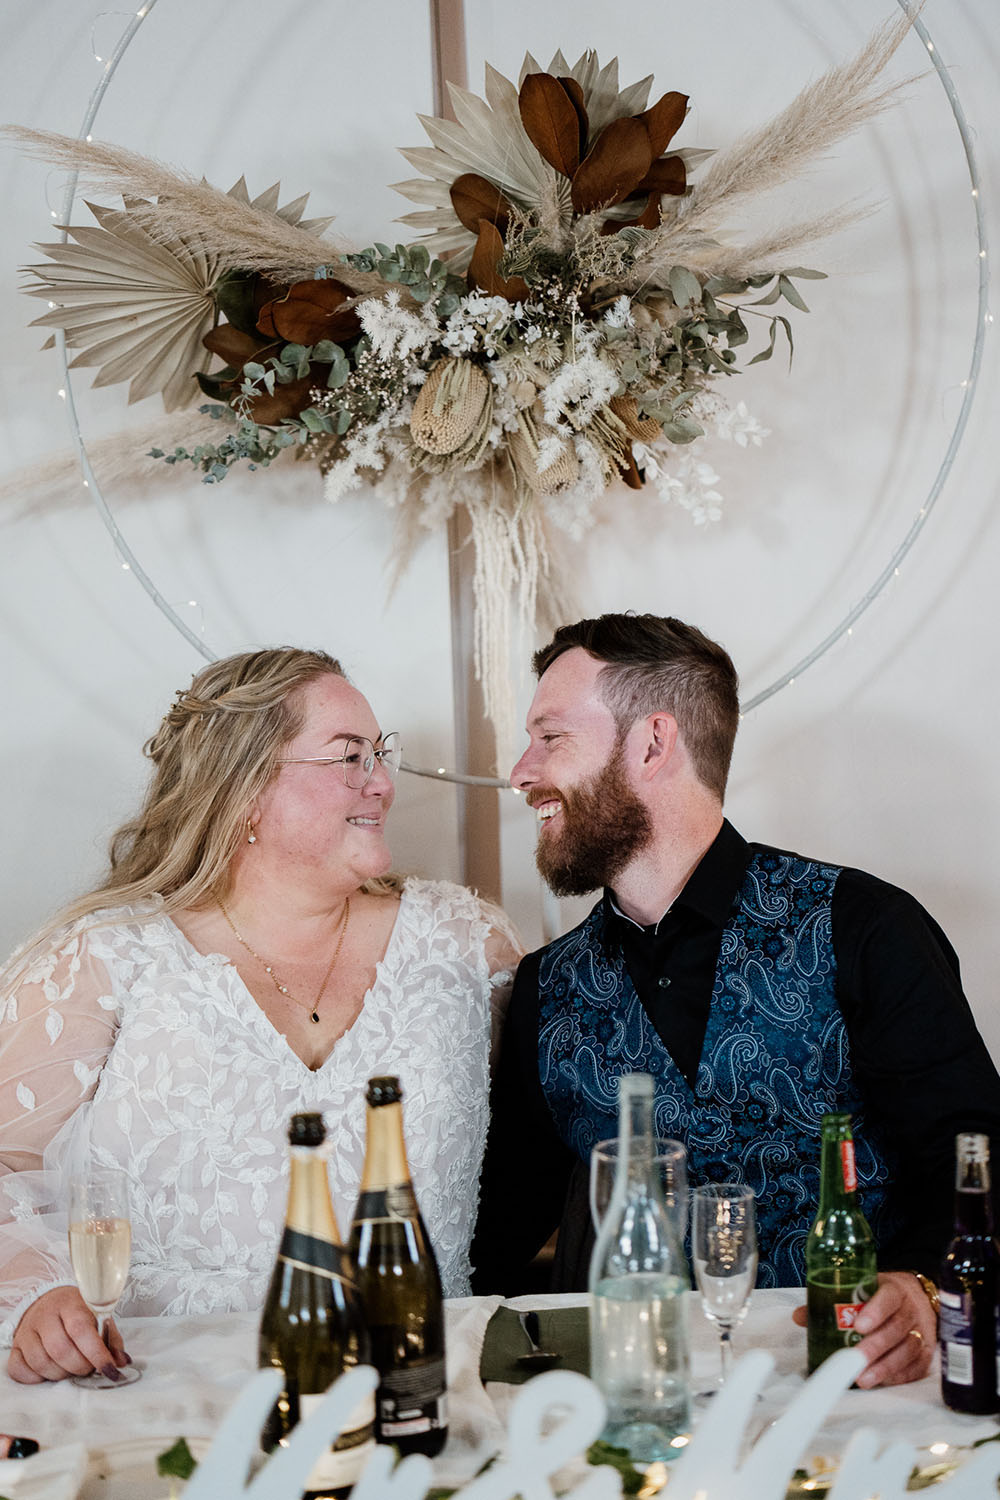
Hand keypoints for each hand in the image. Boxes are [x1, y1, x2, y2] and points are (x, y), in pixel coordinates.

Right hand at [7, 1287, 130, 1383]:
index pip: (80, 1330)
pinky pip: (19, 1370)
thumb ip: (111, 1340)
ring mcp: (27, 1331)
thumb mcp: (98, 1318)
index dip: (96, 1353)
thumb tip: (122, 1362)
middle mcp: (45, 1315)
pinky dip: (36, 1378)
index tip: (109, 1369)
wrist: (48, 1302)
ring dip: (61, 1374)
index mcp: (70, 1304)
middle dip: (80, 1367)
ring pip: (41, 1363)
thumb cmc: (77, 1313)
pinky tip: (50, 1372)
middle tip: (89, 1367)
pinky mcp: (15, 1346)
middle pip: (60, 1350)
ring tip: (72, 1369)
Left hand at [791, 1271, 935, 1386]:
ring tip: (864, 1379)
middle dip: (875, 1347)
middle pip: (897, 1329)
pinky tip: (884, 1382)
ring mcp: (922, 1332)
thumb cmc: (881, 1296)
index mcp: (894, 1289)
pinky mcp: (927, 1353)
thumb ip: (832, 1301)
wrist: (919, 1298)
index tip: (858, 1325)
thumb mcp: (861, 1288)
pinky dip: (900, 1376)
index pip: (888, 1298)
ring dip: (885, 1367)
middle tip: (855, 1361)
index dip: (875, 1311)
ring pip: (907, 1350)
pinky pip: (916, 1367)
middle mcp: (911, 1310)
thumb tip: (799, 1317)